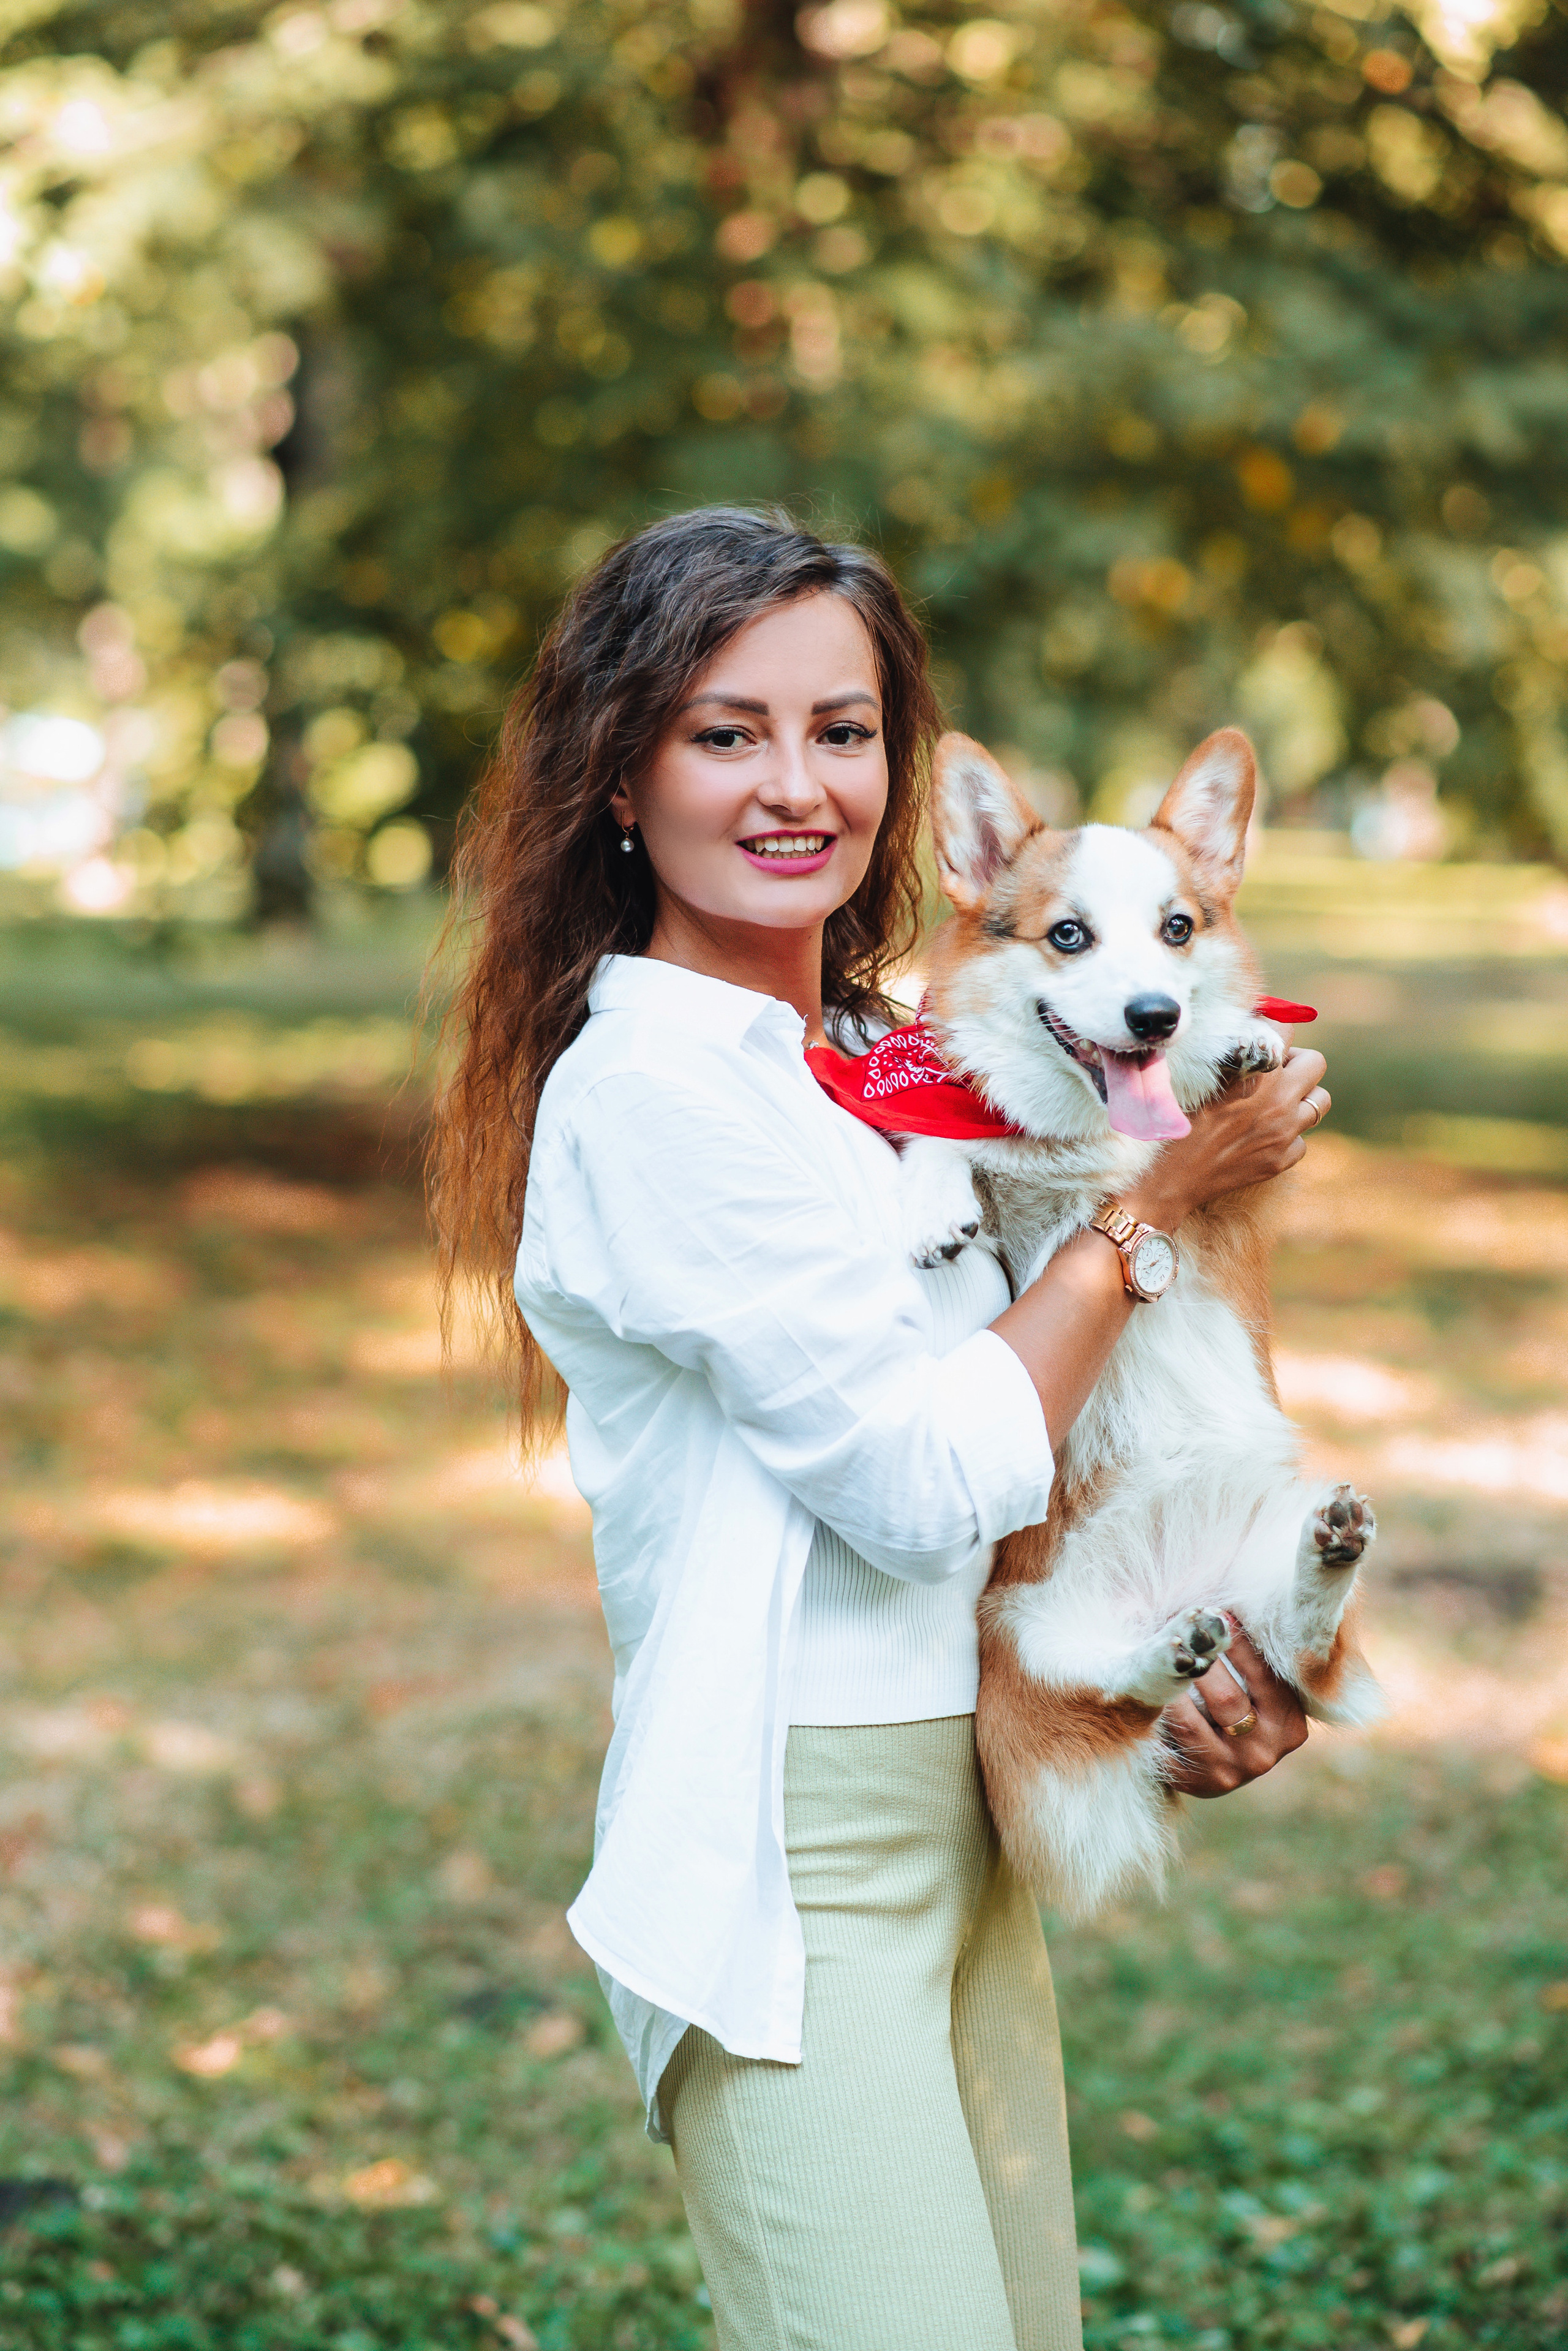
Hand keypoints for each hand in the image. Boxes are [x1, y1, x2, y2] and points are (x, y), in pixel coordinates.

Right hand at [1123, 1046, 1328, 1230]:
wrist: (1167, 1179)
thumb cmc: (1172, 1121)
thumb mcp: (1194, 1076)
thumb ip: (1225, 1051)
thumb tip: (1244, 1027)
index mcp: (1255, 1072)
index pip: (1284, 1029)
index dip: (1270, 1027)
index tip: (1260, 1033)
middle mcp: (1279, 1100)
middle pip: (1314, 1062)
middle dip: (1295, 1059)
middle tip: (1274, 1067)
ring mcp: (1284, 1133)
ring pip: (1319, 1101)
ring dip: (1301, 1095)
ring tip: (1277, 1099)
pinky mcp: (1281, 1160)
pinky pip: (1302, 1138)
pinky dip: (1289, 1134)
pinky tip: (1263, 1133)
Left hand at [1157, 1622, 1307, 1796]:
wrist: (1221, 1758)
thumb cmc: (1244, 1701)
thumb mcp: (1261, 1684)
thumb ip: (1253, 1651)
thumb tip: (1220, 1607)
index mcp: (1289, 1724)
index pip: (1262, 1675)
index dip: (1235, 1640)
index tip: (1215, 1611)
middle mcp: (1262, 1754)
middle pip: (1224, 1698)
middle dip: (1198, 1660)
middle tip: (1179, 1631)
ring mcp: (1225, 1773)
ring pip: (1187, 1722)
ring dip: (1168, 1685)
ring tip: (1157, 1655)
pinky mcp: (1190, 1783)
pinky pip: (1162, 1743)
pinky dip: (1150, 1715)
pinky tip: (1140, 1691)